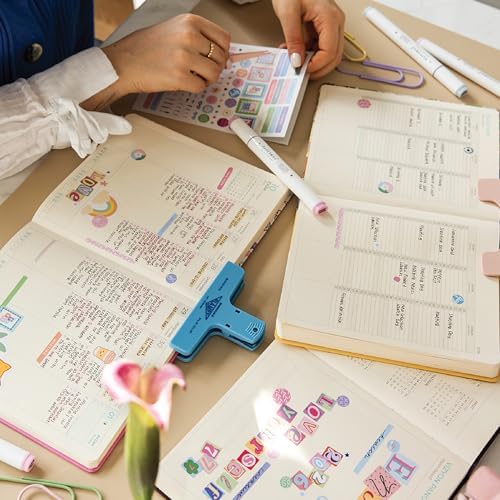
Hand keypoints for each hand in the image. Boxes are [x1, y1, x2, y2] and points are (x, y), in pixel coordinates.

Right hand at [84, 14, 229, 109]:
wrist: (123, 62)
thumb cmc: (145, 47)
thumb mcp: (174, 30)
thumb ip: (199, 38)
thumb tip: (226, 57)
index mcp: (190, 21)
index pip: (224, 38)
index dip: (223, 52)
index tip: (217, 59)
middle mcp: (189, 36)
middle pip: (221, 58)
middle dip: (214, 68)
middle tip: (200, 71)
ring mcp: (184, 56)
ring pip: (214, 74)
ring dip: (206, 79)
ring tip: (192, 76)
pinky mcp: (179, 76)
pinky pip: (201, 87)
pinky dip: (195, 88)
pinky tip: (182, 82)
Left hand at [272, 0, 344, 78]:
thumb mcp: (288, 13)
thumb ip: (293, 39)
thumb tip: (297, 60)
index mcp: (330, 17)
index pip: (330, 51)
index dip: (317, 65)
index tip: (302, 70)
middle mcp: (335, 22)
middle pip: (334, 56)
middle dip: (318, 68)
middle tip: (300, 72)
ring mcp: (332, 25)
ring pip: (329, 54)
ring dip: (313, 62)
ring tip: (294, 60)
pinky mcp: (325, 27)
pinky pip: (322, 47)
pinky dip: (310, 54)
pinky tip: (296, 52)